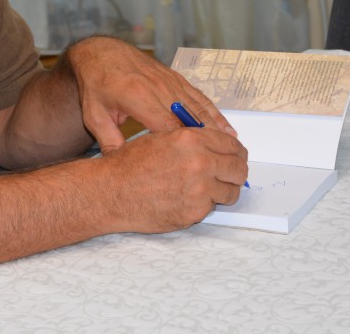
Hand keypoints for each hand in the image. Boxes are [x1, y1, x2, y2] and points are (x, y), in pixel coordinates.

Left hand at [61, 37, 235, 152]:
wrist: (100, 53)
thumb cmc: (96, 85)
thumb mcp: (95, 116)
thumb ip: (108, 142)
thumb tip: (119, 169)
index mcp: (138, 98)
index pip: (166, 127)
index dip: (181, 148)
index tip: (194, 167)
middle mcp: (158, 88)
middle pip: (188, 119)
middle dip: (206, 142)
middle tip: (223, 164)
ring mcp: (169, 81)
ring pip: (198, 107)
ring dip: (216, 128)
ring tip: (232, 149)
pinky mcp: (174, 77)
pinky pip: (198, 97)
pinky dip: (213, 112)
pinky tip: (225, 127)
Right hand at [98, 125, 247, 231]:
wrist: (111, 192)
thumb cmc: (129, 164)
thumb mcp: (161, 137)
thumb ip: (192, 140)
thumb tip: (215, 146)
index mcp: (191, 139)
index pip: (232, 145)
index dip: (236, 152)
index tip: (236, 156)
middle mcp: (199, 163)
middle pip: (239, 169)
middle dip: (236, 171)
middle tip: (230, 174)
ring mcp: (199, 190)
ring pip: (231, 192)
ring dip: (224, 190)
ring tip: (209, 189)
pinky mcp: (194, 212)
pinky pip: (212, 208)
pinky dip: (204, 204)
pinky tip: (188, 199)